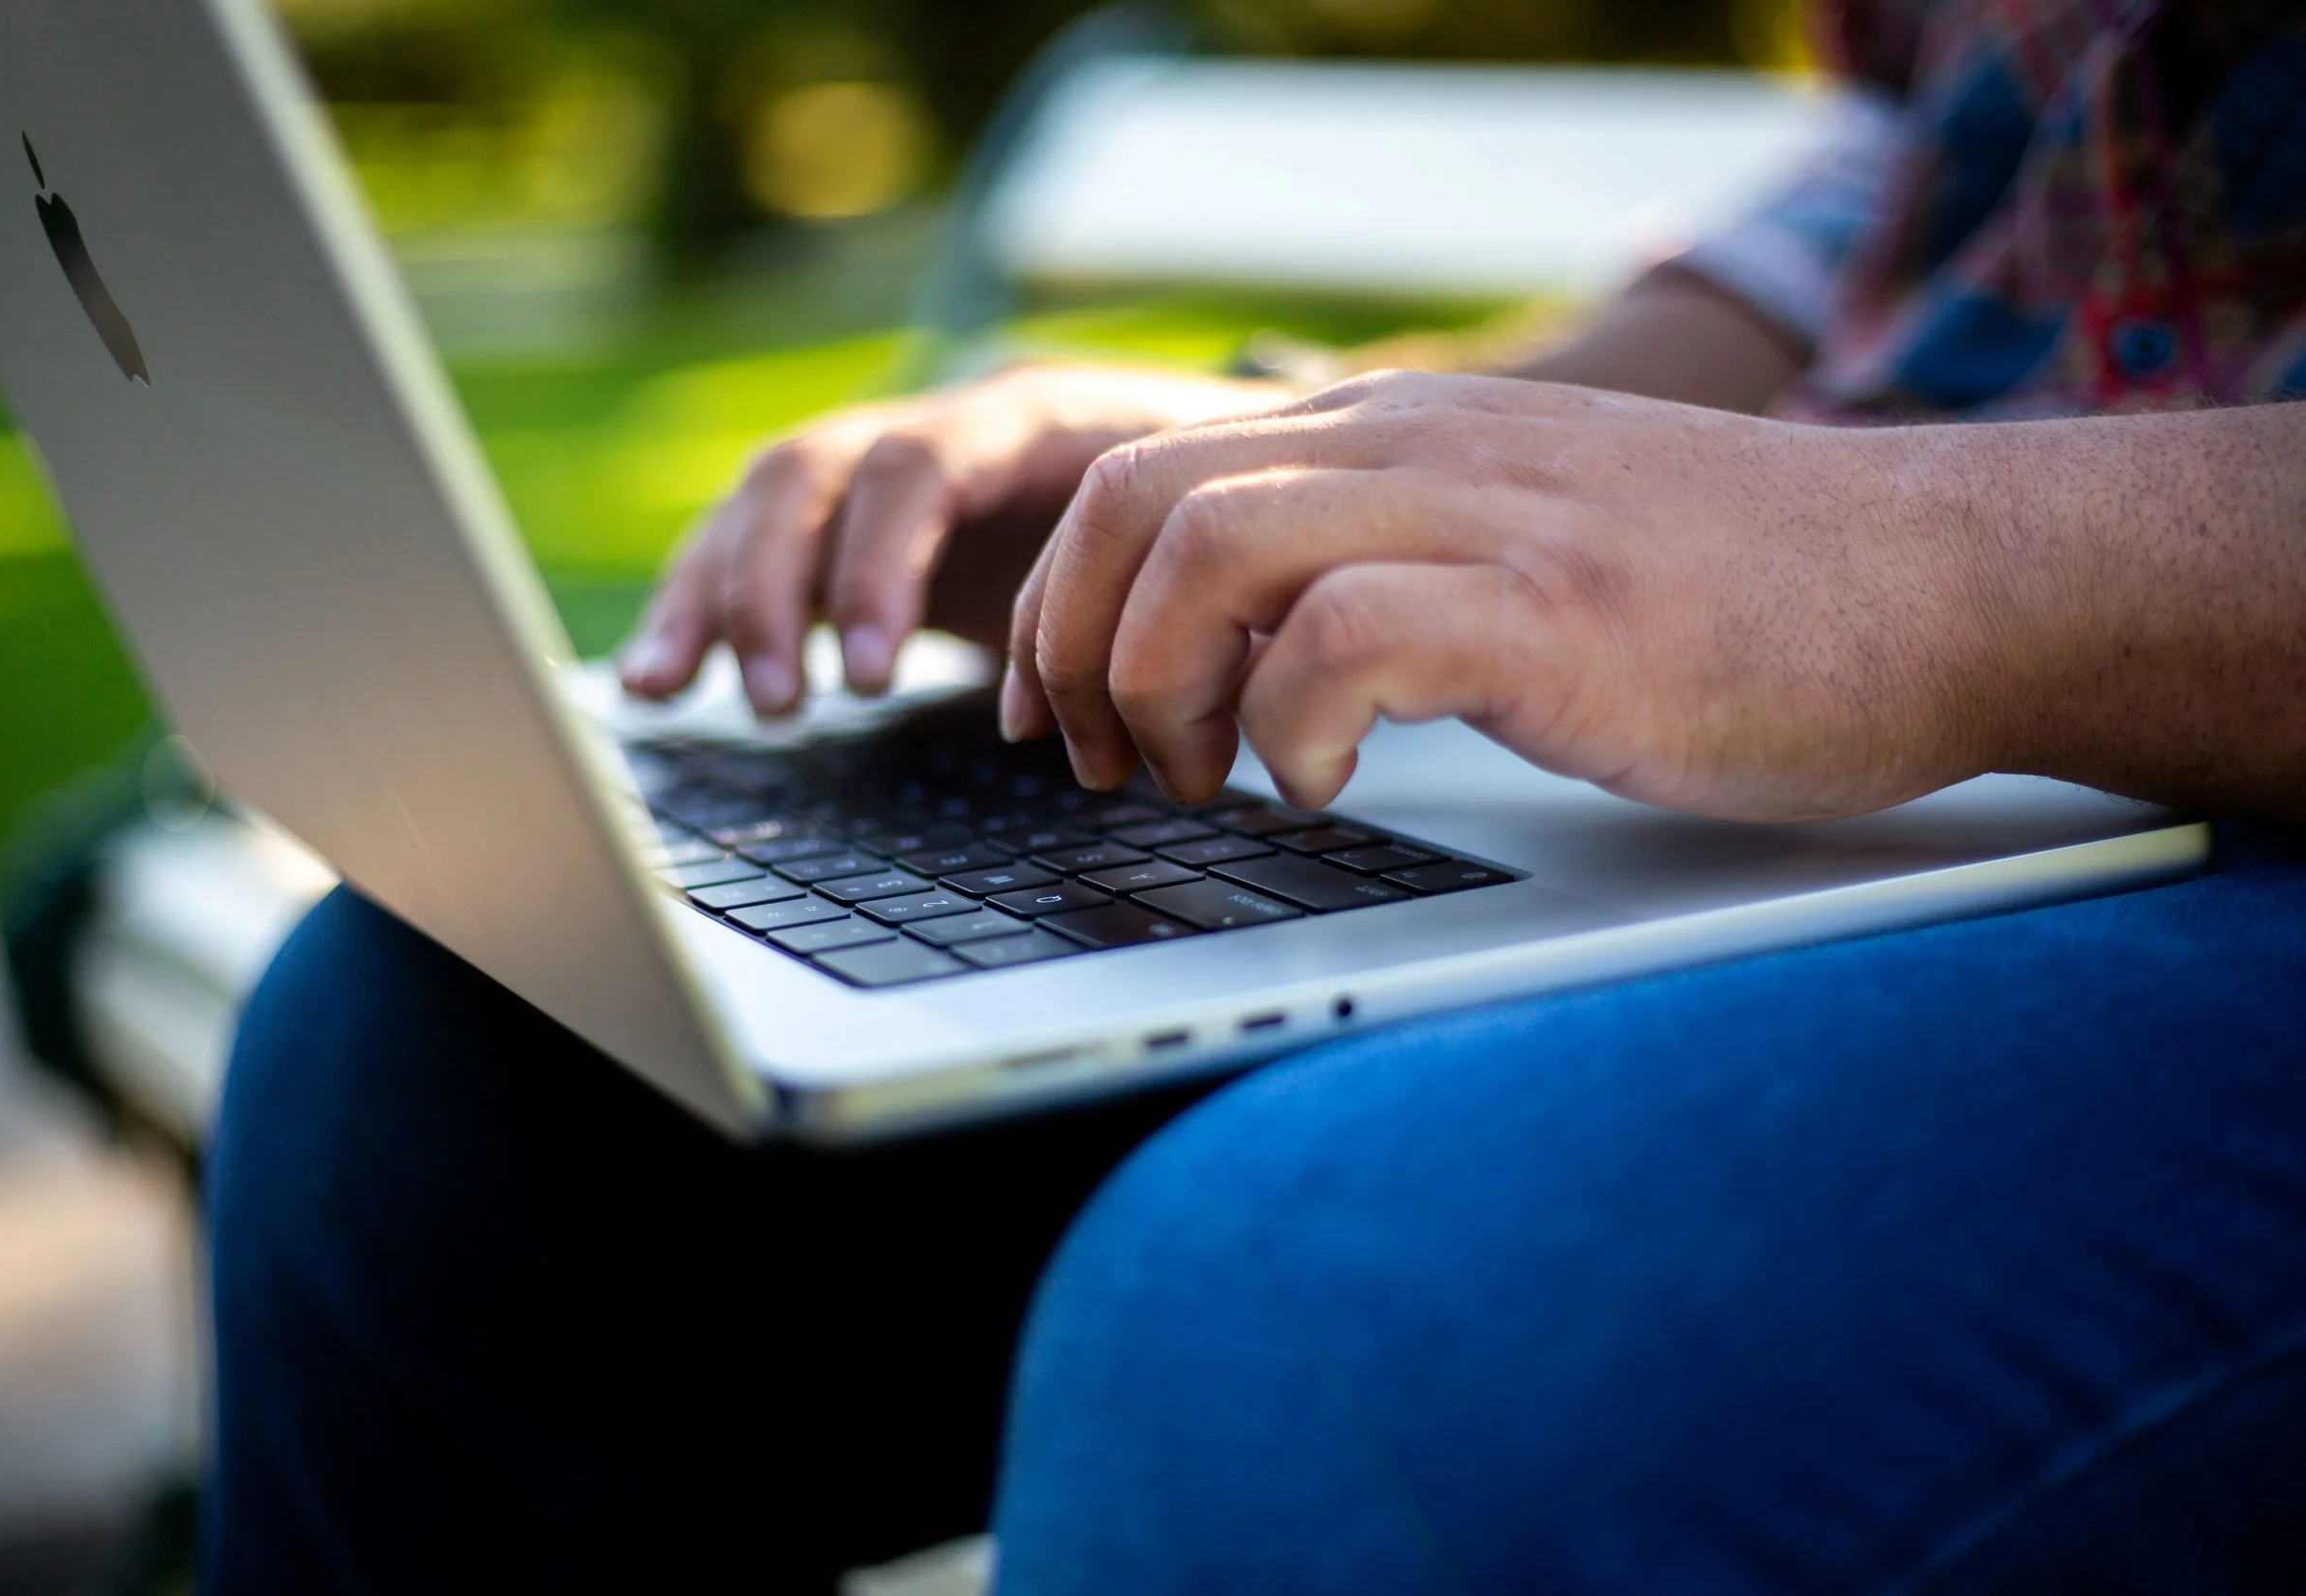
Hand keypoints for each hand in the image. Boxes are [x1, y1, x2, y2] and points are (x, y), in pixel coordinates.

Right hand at [618, 364, 1288, 715]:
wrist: (1208, 454)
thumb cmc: (1219, 501)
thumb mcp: (1214, 520)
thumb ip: (1164, 584)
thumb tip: (1137, 693)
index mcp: (1029, 418)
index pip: (920, 468)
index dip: (878, 568)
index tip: (871, 675)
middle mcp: (938, 427)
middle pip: (813, 473)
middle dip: (773, 587)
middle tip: (777, 700)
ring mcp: (886, 468)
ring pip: (764, 506)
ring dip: (715, 597)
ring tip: (679, 691)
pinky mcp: (858, 524)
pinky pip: (754, 550)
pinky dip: (701, 610)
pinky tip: (661, 683)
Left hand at [1001, 370, 2011, 822]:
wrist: (1945, 580)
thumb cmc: (1742, 595)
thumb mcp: (1526, 534)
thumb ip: (1395, 551)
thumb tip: (1255, 649)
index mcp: (1402, 433)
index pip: (1146, 472)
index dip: (1061, 603)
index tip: (1058, 716)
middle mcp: (1423, 447)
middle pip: (1140, 501)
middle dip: (1074, 650)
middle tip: (1106, 767)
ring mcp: (1489, 519)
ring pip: (1210, 550)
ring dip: (1161, 688)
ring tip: (1211, 780)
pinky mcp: (1554, 612)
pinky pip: (1342, 635)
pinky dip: (1287, 725)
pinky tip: (1321, 787)